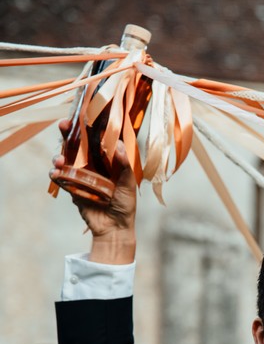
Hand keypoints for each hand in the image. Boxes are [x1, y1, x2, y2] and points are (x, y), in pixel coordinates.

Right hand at [50, 121, 136, 262]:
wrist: (114, 229)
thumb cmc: (125, 205)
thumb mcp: (128, 184)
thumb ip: (124, 166)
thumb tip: (118, 145)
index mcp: (107, 159)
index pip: (96, 137)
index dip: (89, 124)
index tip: (83, 114)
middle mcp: (92, 163)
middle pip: (77, 142)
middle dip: (68, 132)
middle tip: (64, 125)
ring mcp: (80, 174)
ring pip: (65, 157)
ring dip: (59, 154)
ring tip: (59, 160)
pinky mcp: (71, 186)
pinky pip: (60, 176)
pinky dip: (55, 173)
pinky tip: (56, 173)